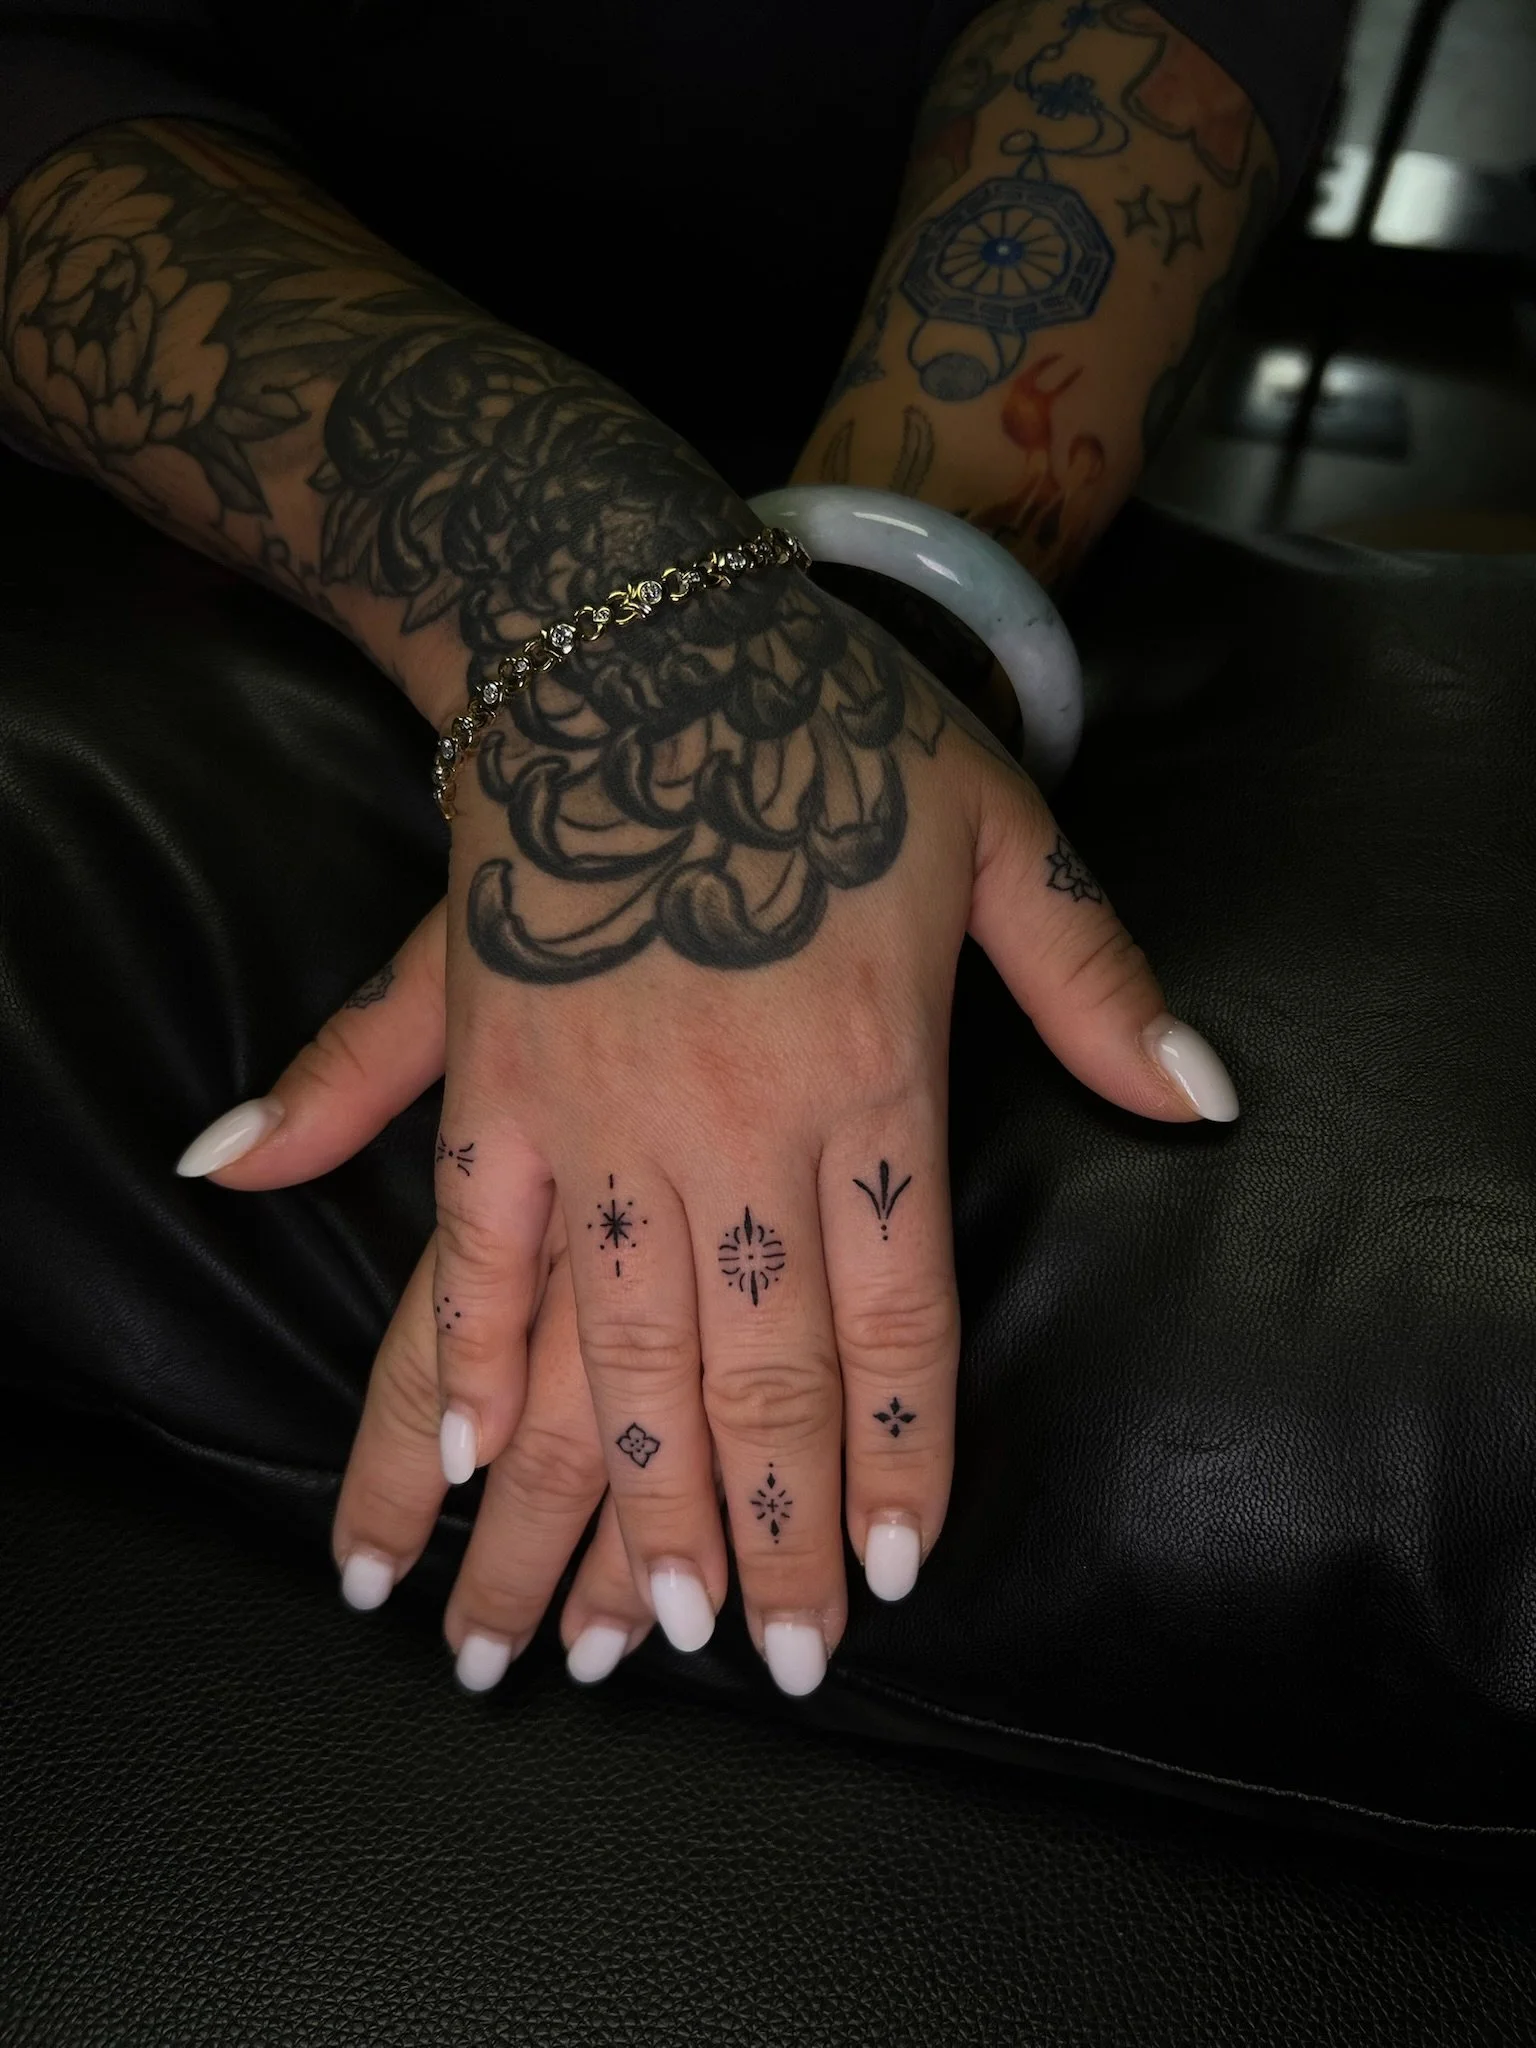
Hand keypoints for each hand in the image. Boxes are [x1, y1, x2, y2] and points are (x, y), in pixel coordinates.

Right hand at [187, 572, 1236, 1697]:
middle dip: (762, 1529)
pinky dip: (465, 1345)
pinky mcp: (486, 1068)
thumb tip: (1205, 1106)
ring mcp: (591, 1102)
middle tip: (758, 1658)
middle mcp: (727, 1118)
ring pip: (612, 1340)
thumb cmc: (826, 732)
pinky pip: (469, 1234)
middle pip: (755, 1364)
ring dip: (624, 1493)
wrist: (632, 631)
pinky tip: (462, 1450)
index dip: (891, 1456)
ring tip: (622, 1629)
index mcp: (867, 1074)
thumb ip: (1101, 988)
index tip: (880, 1581)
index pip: (893, 1313)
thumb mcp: (1003, 837)